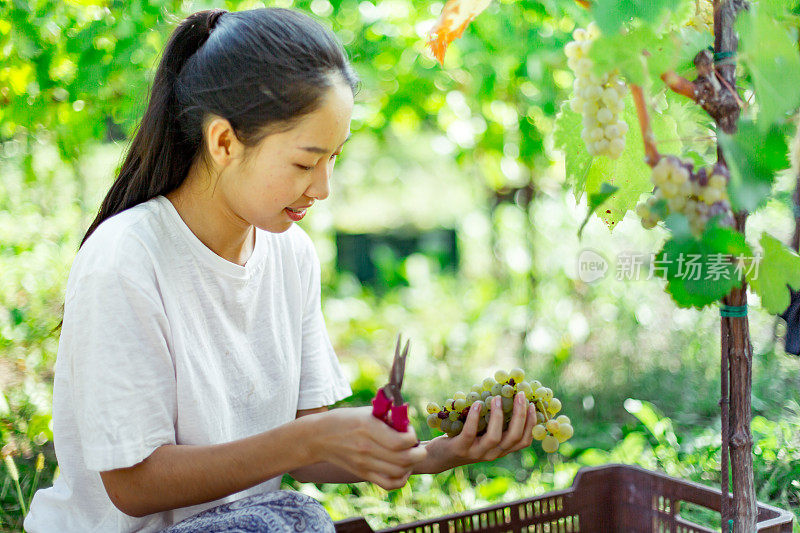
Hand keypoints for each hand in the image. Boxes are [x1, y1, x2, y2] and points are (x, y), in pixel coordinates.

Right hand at [305, 406, 427, 490]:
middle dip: (418, 452)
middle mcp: (367, 448)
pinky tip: (402, 469)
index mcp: (368, 428)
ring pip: (400, 472)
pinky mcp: (363, 473)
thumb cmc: (344, 420)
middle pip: (404, 459)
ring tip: (410, 455)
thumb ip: (387, 416)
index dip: (412, 436)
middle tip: (416, 445)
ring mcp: (364, 464)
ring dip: (411, 464)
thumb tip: (407, 421)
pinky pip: (389, 484)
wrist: (319, 437)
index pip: (401, 441)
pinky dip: (401, 479)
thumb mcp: (365, 411)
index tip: (409, 430)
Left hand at [422, 393, 536, 472]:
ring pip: (495, 437)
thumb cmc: (463, 438)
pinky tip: (477, 403)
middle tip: (520, 396)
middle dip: (520, 415)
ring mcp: (477, 453)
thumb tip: (505, 394)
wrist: (437, 456)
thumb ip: (494, 422)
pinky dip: (474, 417)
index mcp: (501, 450)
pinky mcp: (460, 449)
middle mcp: (492, 454)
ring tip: (497, 398)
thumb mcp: (482, 432)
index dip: (531, 423)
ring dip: (498, 415)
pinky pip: (470, 433)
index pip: (524, 441)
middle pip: (514, 437)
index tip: (532, 404)